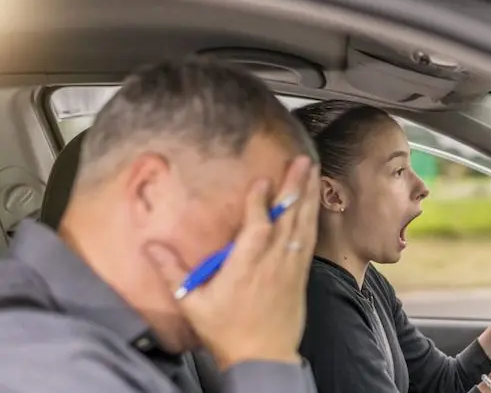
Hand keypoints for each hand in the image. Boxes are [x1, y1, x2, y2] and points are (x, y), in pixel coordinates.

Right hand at [148, 156, 319, 368]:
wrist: (263, 357)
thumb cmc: (227, 331)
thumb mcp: (193, 304)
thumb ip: (172, 273)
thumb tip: (149, 246)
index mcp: (246, 267)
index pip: (256, 228)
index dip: (259, 203)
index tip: (261, 179)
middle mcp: (273, 262)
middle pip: (287, 219)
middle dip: (294, 187)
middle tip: (301, 161)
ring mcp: (290, 266)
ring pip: (303, 225)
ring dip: (308, 196)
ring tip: (312, 170)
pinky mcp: (301, 273)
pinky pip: (310, 239)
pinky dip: (312, 217)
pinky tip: (314, 202)